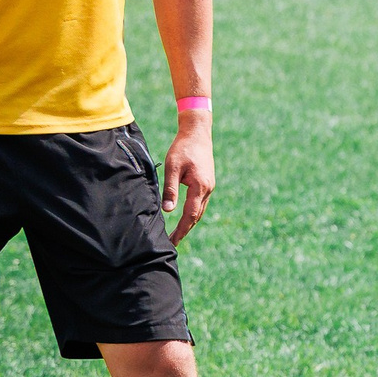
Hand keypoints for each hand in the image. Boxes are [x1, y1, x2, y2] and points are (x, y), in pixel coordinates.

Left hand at [162, 110, 214, 243]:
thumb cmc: (182, 148)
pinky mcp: (207, 183)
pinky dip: (192, 213)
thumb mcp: (172, 167)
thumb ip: (171, 189)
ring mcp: (209, 187)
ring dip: (189, 223)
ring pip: (200, 211)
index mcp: (200, 187)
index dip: (181, 230)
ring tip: (177, 233)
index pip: (190, 215)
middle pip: (197, 216)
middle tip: (173, 243)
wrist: (198, 133)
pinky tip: (184, 217)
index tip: (172, 241)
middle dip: (185, 230)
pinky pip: (200, 203)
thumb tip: (168, 211)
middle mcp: (208, 189)